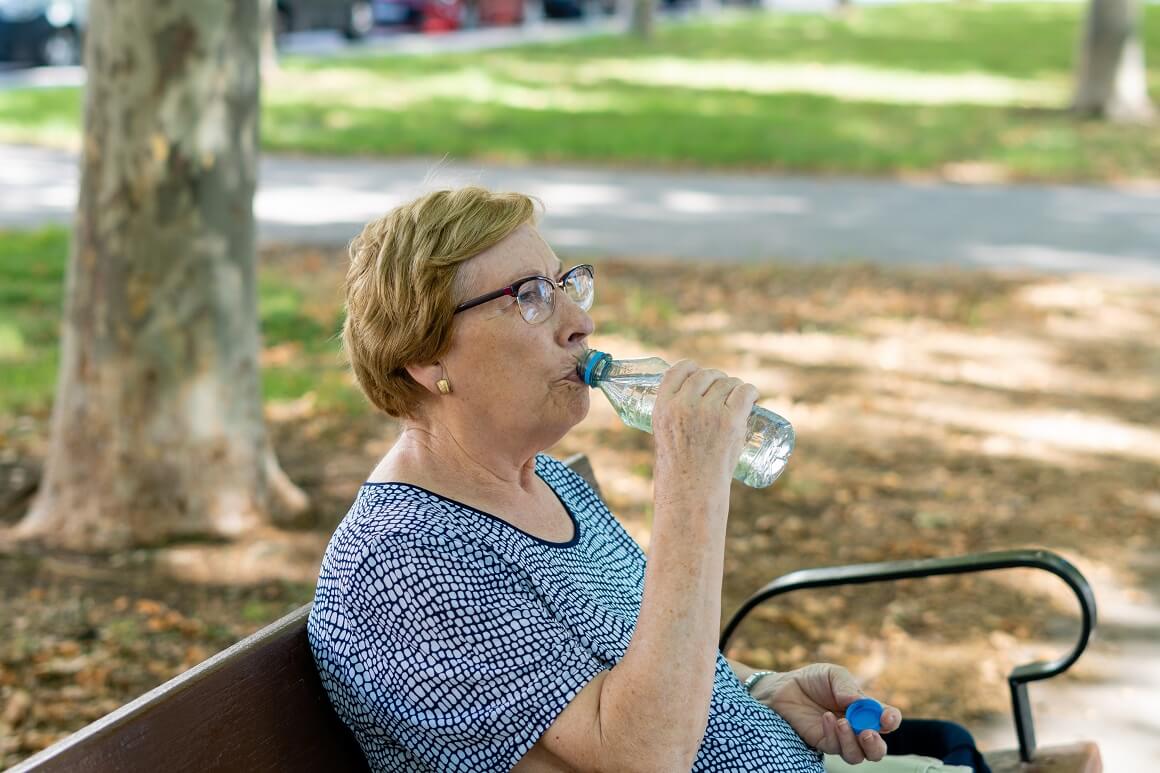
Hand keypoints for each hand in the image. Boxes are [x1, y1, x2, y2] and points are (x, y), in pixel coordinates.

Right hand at [651, 360, 756, 485]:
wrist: (691, 492)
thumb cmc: (678, 469)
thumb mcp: (664, 434)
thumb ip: (674, 414)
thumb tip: (694, 398)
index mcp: (663, 406)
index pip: (679, 370)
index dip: (692, 368)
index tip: (700, 373)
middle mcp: (684, 404)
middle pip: (706, 375)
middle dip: (716, 380)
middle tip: (723, 393)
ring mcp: (708, 411)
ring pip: (727, 383)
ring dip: (734, 388)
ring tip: (737, 400)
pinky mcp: (730, 421)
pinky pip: (745, 392)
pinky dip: (751, 392)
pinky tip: (753, 396)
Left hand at [751, 664, 901, 763]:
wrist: (785, 687)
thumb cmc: (813, 680)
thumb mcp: (833, 674)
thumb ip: (848, 687)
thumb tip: (860, 703)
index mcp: (866, 709)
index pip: (888, 720)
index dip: (891, 720)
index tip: (885, 718)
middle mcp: (857, 727)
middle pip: (877, 748)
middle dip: (876, 745)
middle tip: (867, 733)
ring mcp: (840, 738)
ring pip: (857, 755)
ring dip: (852, 742)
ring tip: (842, 722)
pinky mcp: (823, 743)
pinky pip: (834, 748)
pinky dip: (833, 734)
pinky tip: (826, 717)